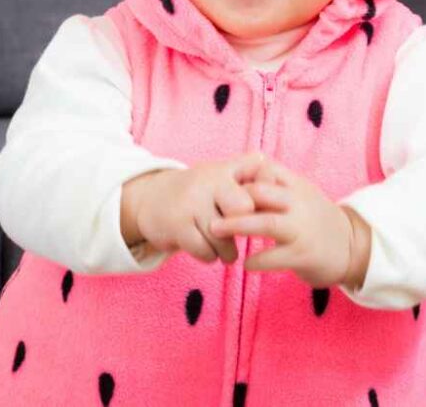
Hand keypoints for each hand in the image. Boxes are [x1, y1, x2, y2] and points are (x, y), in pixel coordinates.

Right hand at [121, 151, 273, 264]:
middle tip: (244, 235)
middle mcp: (207, 181)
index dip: (267, 201)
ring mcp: (191, 202)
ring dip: (227, 250)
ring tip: (224, 248)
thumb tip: (275, 177)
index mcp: (223, 170)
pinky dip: (209, 256)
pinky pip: (206, 250)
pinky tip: (206, 250)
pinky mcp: (177, 224)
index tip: (271, 215)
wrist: (149, 199)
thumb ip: (248, 173)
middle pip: (243, 208)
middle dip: (247, 227)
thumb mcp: (220, 175)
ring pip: (224, 237)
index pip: (258, 181)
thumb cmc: (198, 192)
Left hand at [208, 159, 370, 289]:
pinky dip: (257, 259)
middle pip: (261, 192)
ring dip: (237, 225)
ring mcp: (302, 229)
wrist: (354, 248)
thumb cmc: (317, 219)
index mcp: (297, 186)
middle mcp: (299, 203)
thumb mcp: (301, 195)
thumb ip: (275, 186)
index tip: (218, 183)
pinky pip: (275, 257)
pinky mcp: (303, 255)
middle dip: (233, 198)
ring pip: (266, 223)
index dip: (239, 174)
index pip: (265, 170)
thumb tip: (239, 175)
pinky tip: (244, 263)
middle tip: (208, 206)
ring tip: (214, 230)